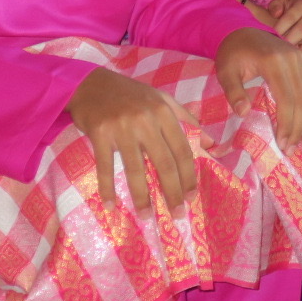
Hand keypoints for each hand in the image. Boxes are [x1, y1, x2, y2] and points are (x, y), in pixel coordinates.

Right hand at [68, 67, 206, 211]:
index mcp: (163, 112)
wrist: (90, 84)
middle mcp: (146, 120)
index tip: (192, 196)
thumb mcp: (161, 99)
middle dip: (172, 192)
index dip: (189, 175)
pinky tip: (111, 206)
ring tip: (147, 216)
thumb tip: (211, 143)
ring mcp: (122, 128)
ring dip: (142, 196)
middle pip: (164, 163)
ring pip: (135, 169)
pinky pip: (106, 167)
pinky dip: (107, 188)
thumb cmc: (129, 94)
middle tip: (177, 214)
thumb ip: (186, 119)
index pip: (182, 149)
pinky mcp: (100, 134)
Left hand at [216, 26, 301, 150]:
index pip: (286, 99)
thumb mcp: (225, 71)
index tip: (284, 145)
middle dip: (299, 128)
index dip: (287, 124)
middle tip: (294, 150)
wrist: (240, 30)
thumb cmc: (232, 53)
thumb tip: (243, 113)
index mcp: (274, 61)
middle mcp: (293, 58)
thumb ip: (234, 91)